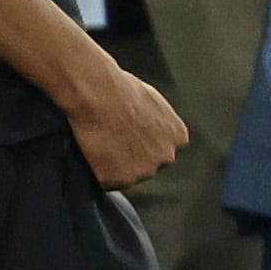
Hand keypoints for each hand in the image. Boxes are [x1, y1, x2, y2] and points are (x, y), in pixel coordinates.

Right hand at [61, 63, 187, 190]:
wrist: (96, 93)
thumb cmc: (119, 88)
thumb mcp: (153, 100)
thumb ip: (159, 122)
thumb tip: (148, 128)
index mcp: (178, 137)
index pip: (163, 149)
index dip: (144, 142)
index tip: (130, 135)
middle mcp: (165, 157)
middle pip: (148, 165)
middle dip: (133, 156)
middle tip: (112, 138)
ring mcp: (143, 171)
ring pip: (128, 175)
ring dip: (115, 165)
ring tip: (100, 141)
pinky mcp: (118, 180)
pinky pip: (106, 181)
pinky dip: (98, 171)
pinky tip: (92, 150)